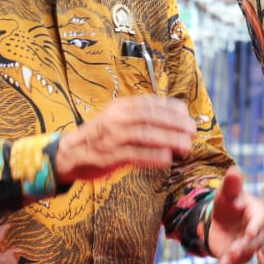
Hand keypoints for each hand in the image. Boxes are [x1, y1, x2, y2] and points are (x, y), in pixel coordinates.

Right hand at [53, 94, 194, 181]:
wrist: (70, 154)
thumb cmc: (101, 136)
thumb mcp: (118, 118)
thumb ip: (140, 116)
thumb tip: (173, 118)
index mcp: (121, 106)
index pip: (151, 103)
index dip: (172, 109)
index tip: (187, 115)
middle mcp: (117, 118)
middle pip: (152, 118)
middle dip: (176, 124)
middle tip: (192, 131)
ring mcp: (113, 137)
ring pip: (146, 135)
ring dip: (169, 140)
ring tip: (186, 146)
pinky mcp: (110, 156)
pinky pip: (135, 154)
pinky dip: (153, 156)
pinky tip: (167, 159)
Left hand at [206, 168, 263, 263]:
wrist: (221, 219)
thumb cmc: (229, 202)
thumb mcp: (227, 192)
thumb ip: (231, 184)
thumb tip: (234, 170)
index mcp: (257, 215)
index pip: (259, 221)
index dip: (255, 227)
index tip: (250, 232)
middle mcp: (255, 234)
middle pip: (252, 244)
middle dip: (242, 249)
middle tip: (232, 253)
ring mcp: (245, 248)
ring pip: (242, 258)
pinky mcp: (234, 259)